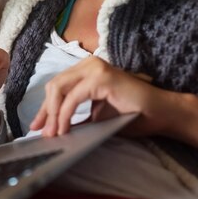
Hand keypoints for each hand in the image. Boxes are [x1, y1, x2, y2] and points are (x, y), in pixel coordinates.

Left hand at [30, 56, 173, 137]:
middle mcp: (89, 64)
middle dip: (45, 111)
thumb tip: (54, 128)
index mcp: (87, 69)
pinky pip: (73, 98)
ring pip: (59, 89)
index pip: (58, 85)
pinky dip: (65, 115)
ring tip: (53, 134)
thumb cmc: (133, 114)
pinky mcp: (101, 78)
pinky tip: (65, 129)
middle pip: (54, 85)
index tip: (37, 126)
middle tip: (42, 132)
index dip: (45, 107)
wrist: (160, 113)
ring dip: (53, 114)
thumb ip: (78, 116)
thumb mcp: (97, 115)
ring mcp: (95, 68)